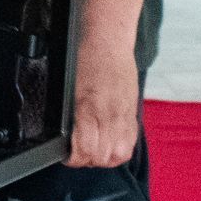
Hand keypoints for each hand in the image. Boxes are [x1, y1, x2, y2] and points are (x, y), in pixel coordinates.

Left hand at [69, 43, 140, 169]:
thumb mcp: (69, 87)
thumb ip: (71, 115)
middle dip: (87, 160)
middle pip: (101, 157)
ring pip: (118, 154)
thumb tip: (67, 137)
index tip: (67, 156)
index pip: (85, 149)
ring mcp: (124, 114)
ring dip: (104, 158)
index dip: (74, 159)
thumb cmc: (86, 58)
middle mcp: (109, 114)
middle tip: (77, 153)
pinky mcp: (133, 111)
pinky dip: (119, 148)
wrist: (108, 40)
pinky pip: (130, 141)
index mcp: (89, 107)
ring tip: (94, 151)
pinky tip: (109, 144)